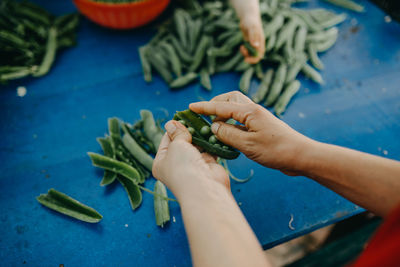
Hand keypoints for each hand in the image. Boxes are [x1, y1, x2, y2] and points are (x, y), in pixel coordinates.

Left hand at [152, 120, 228, 199]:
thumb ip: (177, 132)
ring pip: (196, 145)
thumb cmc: (183, 167)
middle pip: (181, 142)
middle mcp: (176, 165)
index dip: (173, 128)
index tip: (181, 117)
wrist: (204, 188)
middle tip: (194, 118)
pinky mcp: (207, 165)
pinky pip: (209, 149)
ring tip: (203, 123)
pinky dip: (211, 142)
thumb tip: (172, 122)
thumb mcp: (176, 145)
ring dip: (200, 136)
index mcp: (161, 162)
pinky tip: (212, 131)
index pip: (166, 140)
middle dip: (188, 131)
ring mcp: (192, 165)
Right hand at [189, 91, 311, 175]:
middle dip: (216, 104)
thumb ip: (227, 135)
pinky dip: (232, 124)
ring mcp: (259, 119)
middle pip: (230, 99)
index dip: (204, 107)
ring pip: (237, 109)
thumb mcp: (247, 144)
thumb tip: (213, 127)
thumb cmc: (276, 150)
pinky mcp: (262, 128)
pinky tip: (228, 135)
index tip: (190, 107)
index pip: (221, 107)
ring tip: (214, 127)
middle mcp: (254, 111)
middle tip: (204, 114)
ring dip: (224, 114)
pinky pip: (242, 120)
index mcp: (249, 112)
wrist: (301, 156)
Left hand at [239, 15, 264, 63]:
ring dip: (245, 54)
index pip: (260, 55)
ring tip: (242, 47)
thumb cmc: (250, 21)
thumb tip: (255, 46)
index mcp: (261, 42)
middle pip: (255, 56)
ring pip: (250, 54)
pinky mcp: (249, 43)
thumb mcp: (251, 28)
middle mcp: (258, 44)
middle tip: (243, 51)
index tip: (246, 60)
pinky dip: (244, 51)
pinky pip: (247, 51)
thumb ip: (253, 36)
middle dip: (249, 57)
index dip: (254, 59)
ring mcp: (253, 44)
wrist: (247, 17)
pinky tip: (242, 46)